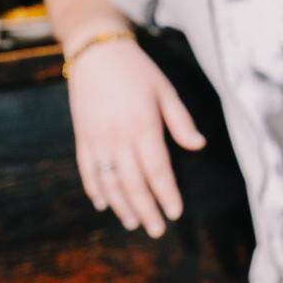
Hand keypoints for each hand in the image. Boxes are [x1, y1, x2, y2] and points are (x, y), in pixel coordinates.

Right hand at [68, 38, 205, 236]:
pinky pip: (87, 171)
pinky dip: (95, 189)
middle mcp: (118, 137)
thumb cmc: (138, 71)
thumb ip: (181, 121)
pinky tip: (103, 204)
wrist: (96, 53)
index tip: (175, 212)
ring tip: (133, 222)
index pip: (157, 170)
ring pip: (109, 182)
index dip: (166, 194)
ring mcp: (97, 139)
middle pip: (133, 183)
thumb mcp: (165, 90)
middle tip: (156, 230)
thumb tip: (199, 145)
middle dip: (146, 209)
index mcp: (143, 126)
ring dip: (121, 205)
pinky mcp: (82, 137)